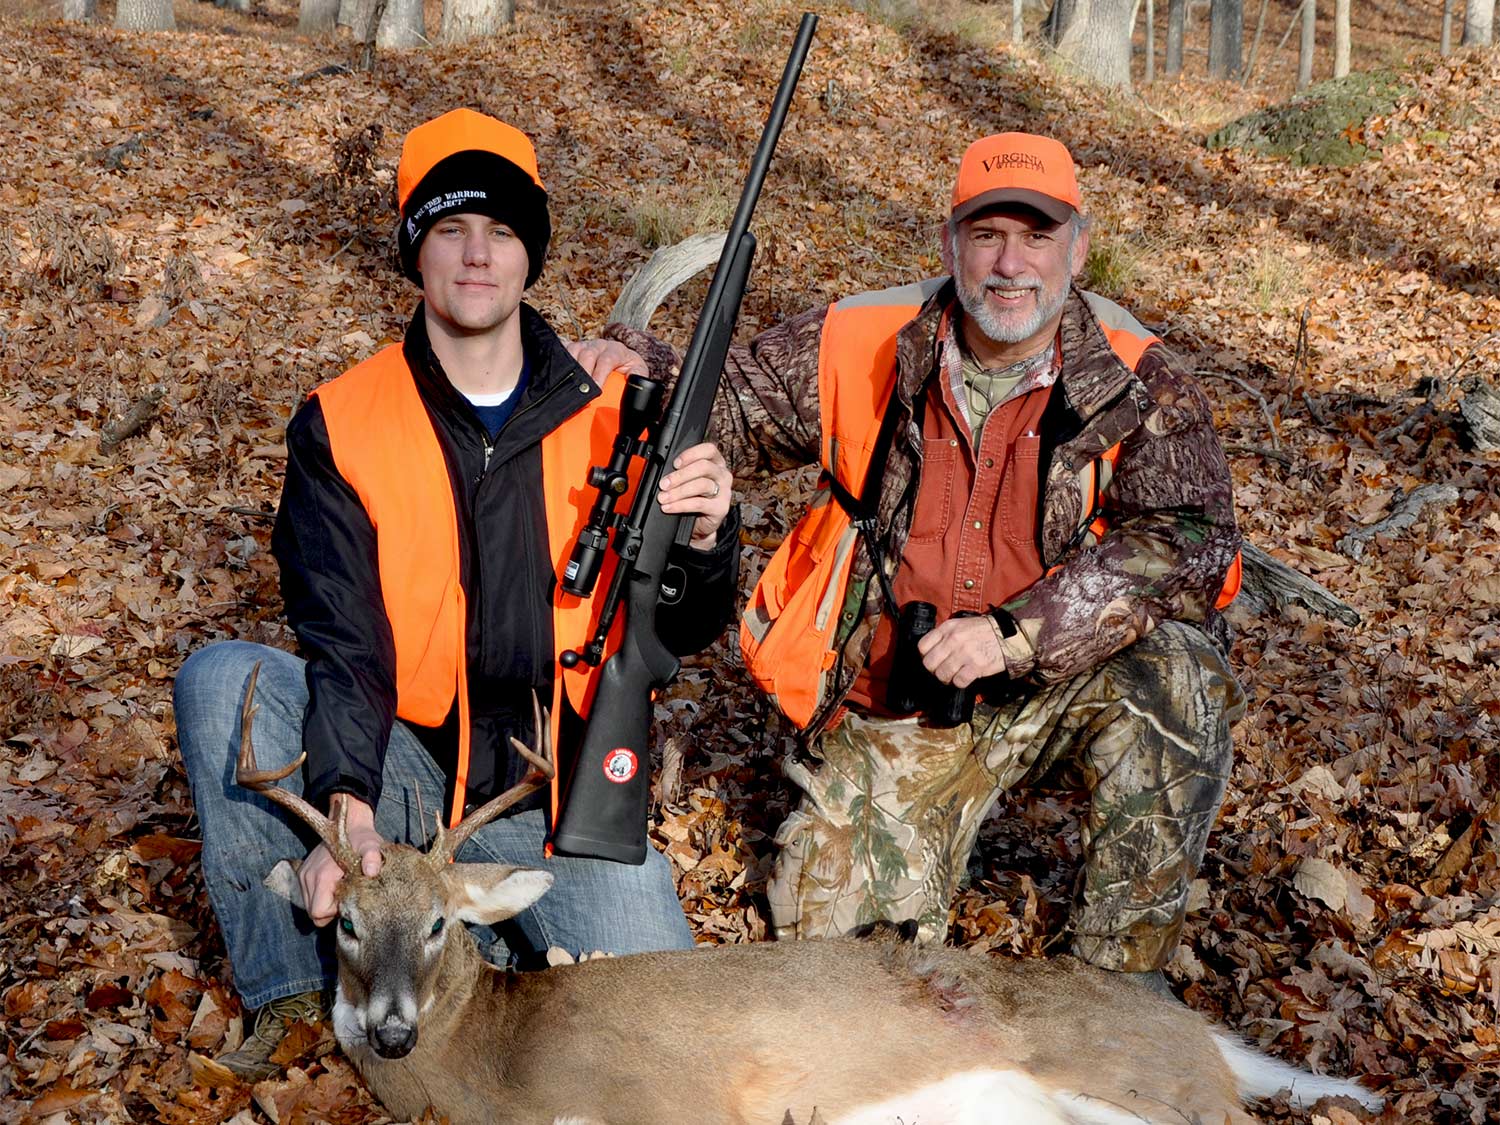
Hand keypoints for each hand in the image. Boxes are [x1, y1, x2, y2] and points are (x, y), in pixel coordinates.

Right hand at [300, 794, 382, 926]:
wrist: (349, 824)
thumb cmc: (362, 839)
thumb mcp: (372, 846)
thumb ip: (373, 858)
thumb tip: (371, 871)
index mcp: (322, 875)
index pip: (318, 912)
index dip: (334, 911)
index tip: (348, 898)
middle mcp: (308, 876)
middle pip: (314, 913)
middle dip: (331, 909)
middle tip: (347, 893)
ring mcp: (304, 875)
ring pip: (311, 906)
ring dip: (326, 902)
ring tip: (342, 886)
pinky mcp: (303, 873)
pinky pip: (309, 896)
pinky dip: (322, 895)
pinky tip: (335, 883)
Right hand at [565, 338, 647, 382]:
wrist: (620, 359)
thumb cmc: (628, 369)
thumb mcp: (638, 372)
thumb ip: (639, 377)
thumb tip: (634, 382)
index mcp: (616, 349)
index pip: (607, 359)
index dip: (600, 374)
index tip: (596, 388)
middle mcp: (599, 345)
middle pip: (588, 354)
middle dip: (584, 372)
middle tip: (580, 390)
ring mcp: (585, 344)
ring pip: (574, 350)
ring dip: (571, 366)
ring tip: (567, 383)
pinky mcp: (572, 347)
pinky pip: (563, 349)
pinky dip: (559, 358)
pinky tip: (556, 370)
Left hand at [656, 442, 731, 548]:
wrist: (701, 523)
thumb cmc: (694, 497)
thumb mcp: (689, 480)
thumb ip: (681, 471)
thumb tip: (664, 472)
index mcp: (716, 462)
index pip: (708, 450)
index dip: (690, 454)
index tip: (675, 463)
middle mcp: (722, 475)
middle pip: (704, 467)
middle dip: (680, 475)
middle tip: (663, 484)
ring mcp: (724, 492)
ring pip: (702, 485)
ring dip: (678, 491)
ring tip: (664, 497)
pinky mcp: (720, 508)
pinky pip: (699, 504)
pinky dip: (681, 505)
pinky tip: (670, 507)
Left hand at [918, 616, 1006, 688]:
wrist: (1008, 635)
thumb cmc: (983, 631)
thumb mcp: (961, 624)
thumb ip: (944, 635)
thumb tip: (930, 650)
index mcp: (948, 628)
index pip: (922, 646)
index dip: (925, 656)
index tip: (933, 659)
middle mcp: (954, 640)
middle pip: (929, 663)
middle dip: (934, 670)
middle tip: (943, 670)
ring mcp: (964, 653)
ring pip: (942, 674)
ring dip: (946, 678)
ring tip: (954, 675)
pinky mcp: (976, 666)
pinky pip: (958, 681)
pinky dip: (960, 683)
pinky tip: (965, 677)